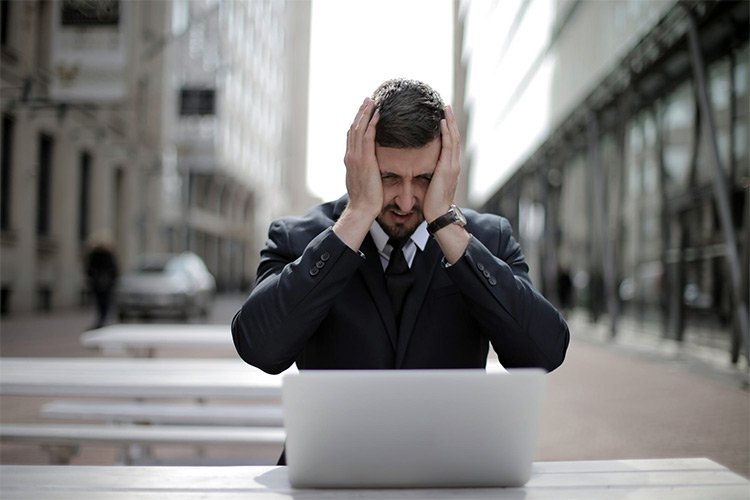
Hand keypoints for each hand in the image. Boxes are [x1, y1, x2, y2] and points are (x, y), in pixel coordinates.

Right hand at [343, 97, 381, 218]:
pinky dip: (372, 124)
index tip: (364, 111)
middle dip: (361, 112)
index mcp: (350, 160)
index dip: (358, 121)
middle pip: (354, 128)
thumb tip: (373, 166)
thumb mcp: (364, 180)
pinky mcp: (364, 160)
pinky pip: (367, 137)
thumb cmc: (366, 199)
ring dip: (366, 113)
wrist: (362, 209)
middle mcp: (350, 155)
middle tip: (368, 99)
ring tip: (372, 101)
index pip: (352, 135)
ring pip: (359, 129)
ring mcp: (356, 157)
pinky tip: (378, 115)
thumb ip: (366, 170)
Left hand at [423, 105, 460, 222]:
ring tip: (446, 108)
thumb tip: (421, 165)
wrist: (438, 214)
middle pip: (454, 136)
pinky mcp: (448, 168)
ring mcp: (453, 165)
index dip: (448, 128)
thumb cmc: (432, 201)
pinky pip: (448, 146)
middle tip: (446, 105)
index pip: (450, 142)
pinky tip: (443, 122)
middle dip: (451, 120)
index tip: (443, 115)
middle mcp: (454, 163)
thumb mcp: (431, 183)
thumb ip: (429, 172)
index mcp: (450, 166)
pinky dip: (447, 133)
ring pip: (453, 138)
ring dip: (450, 122)